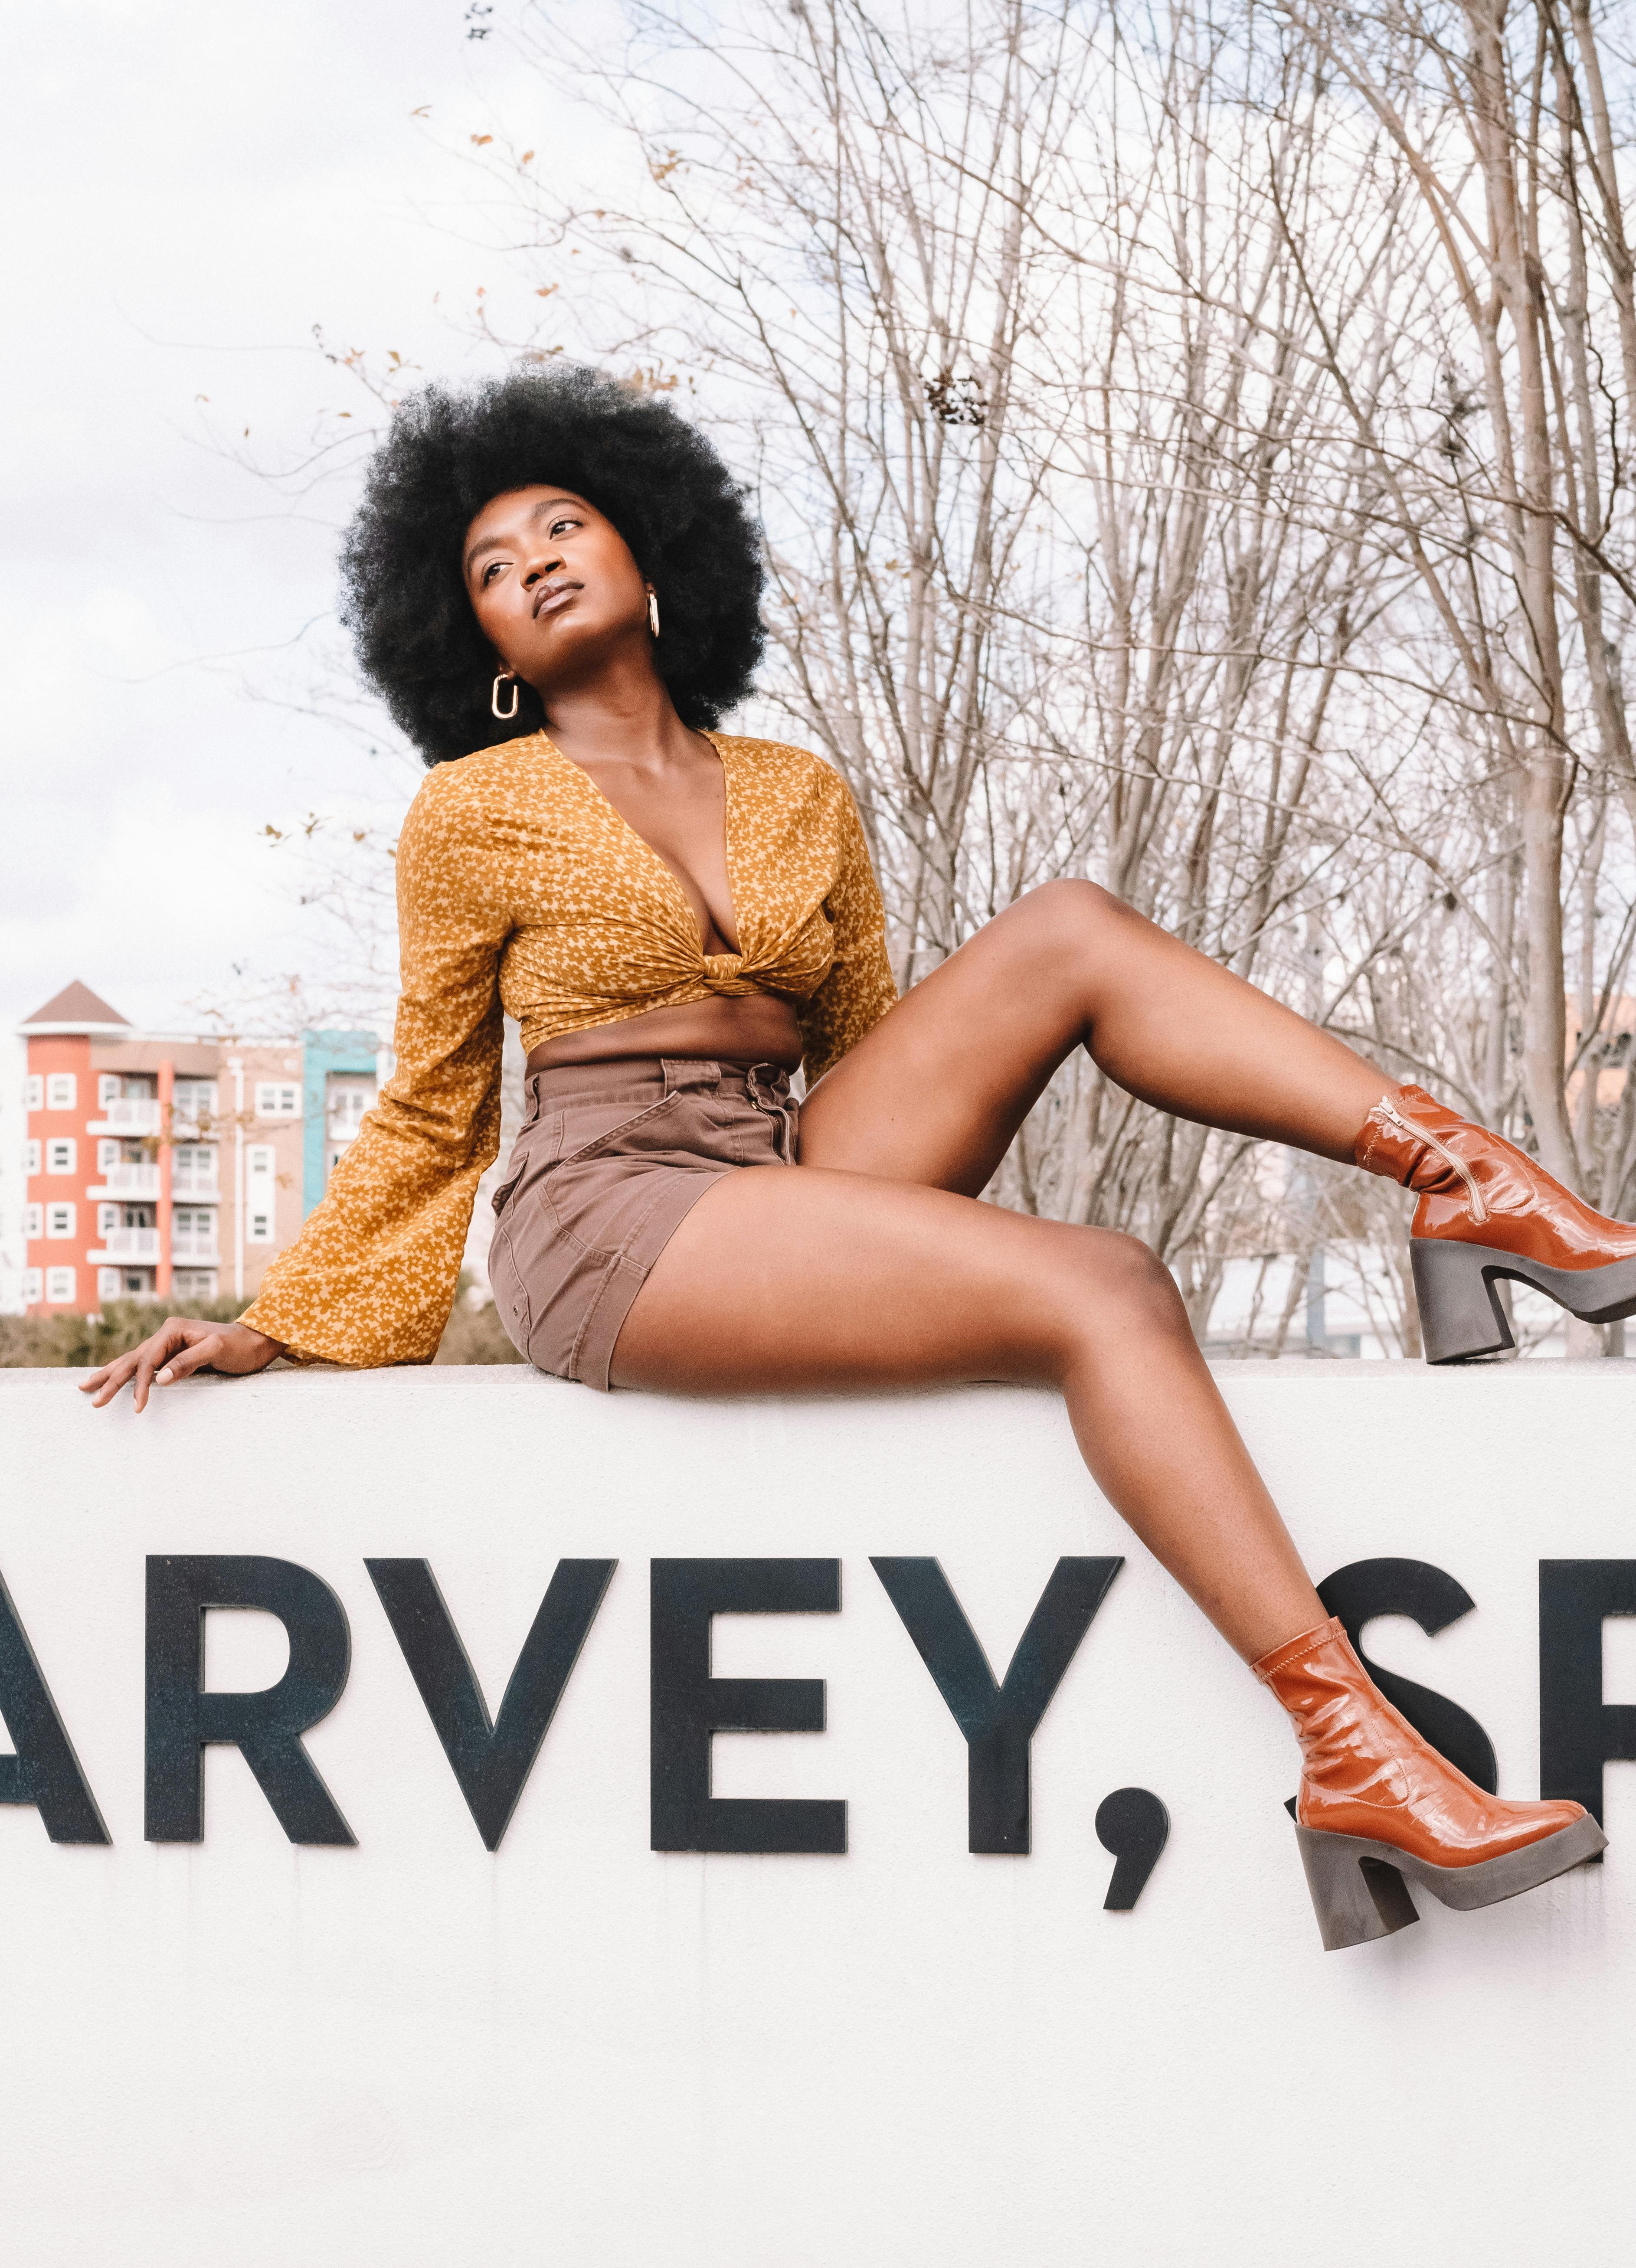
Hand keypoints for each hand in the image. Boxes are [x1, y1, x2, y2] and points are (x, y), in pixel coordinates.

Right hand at [80, 1318, 285, 1411]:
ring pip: (133, 1361)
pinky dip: (127, 1373)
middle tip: (91, 1397)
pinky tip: (112, 1379)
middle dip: (110, 1379)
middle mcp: (166, 1334)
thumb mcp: (217, 1351)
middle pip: (132, 1359)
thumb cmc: (239, 1346)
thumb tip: (160, 1378)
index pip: (147, 1360)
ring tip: (87, 1386)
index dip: (139, 1384)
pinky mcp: (172, 1353)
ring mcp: (167, 1343)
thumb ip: (188, 1362)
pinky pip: (144, 1364)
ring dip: (111, 1374)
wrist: (255, 1342)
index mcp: (173, 1329)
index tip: (138, 1407)